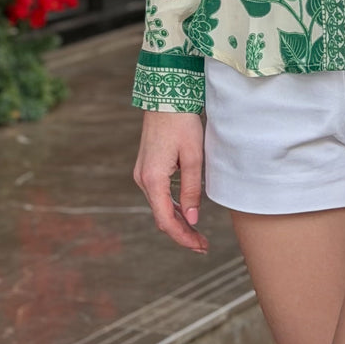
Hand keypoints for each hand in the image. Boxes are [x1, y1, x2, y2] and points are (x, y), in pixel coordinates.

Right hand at [133, 109, 208, 253]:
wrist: (166, 97)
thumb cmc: (181, 123)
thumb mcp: (193, 157)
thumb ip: (192, 190)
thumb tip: (193, 219)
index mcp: (153, 180)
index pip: (166, 220)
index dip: (183, 237)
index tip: (200, 246)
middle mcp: (142, 179)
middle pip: (161, 216)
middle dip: (182, 232)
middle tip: (202, 244)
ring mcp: (142, 173)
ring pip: (159, 206)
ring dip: (177, 220)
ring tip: (197, 232)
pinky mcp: (146, 167)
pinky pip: (158, 194)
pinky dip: (171, 206)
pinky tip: (186, 210)